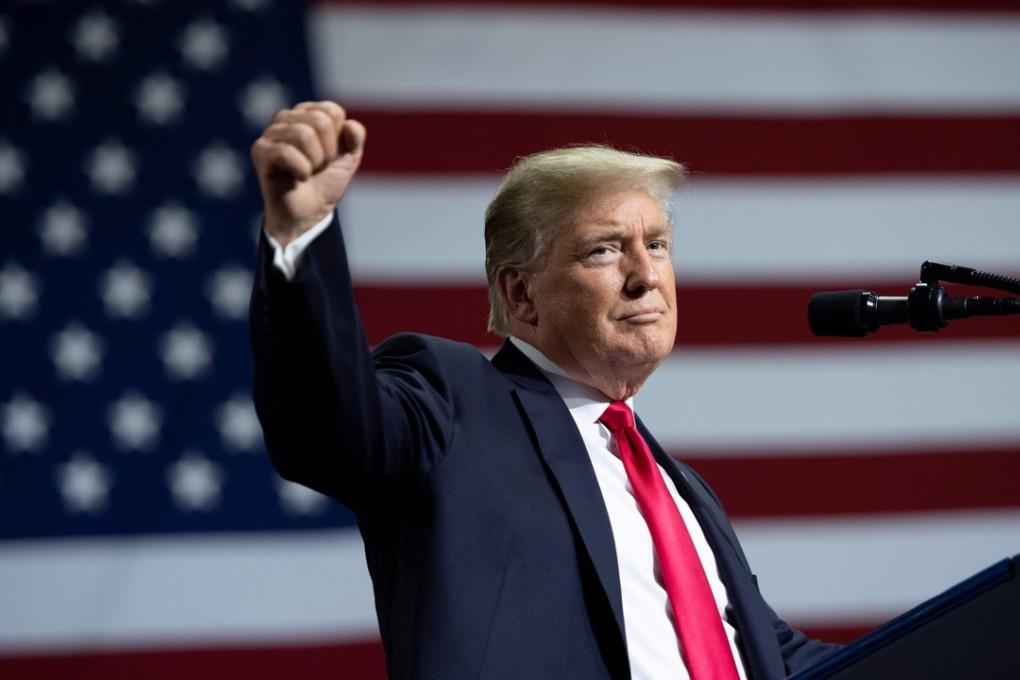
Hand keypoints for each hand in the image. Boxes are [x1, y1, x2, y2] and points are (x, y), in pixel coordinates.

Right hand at [250, 101, 365, 246]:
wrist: (310, 213)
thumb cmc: (325, 181)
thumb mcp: (350, 158)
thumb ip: (356, 137)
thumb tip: (349, 125)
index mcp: (307, 113)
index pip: (332, 111)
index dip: (339, 139)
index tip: (331, 155)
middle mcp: (286, 117)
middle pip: (320, 121)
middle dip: (328, 151)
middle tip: (319, 166)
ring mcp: (270, 132)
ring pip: (304, 135)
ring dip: (314, 162)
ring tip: (308, 171)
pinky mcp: (260, 151)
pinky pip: (286, 152)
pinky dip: (301, 170)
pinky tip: (298, 177)